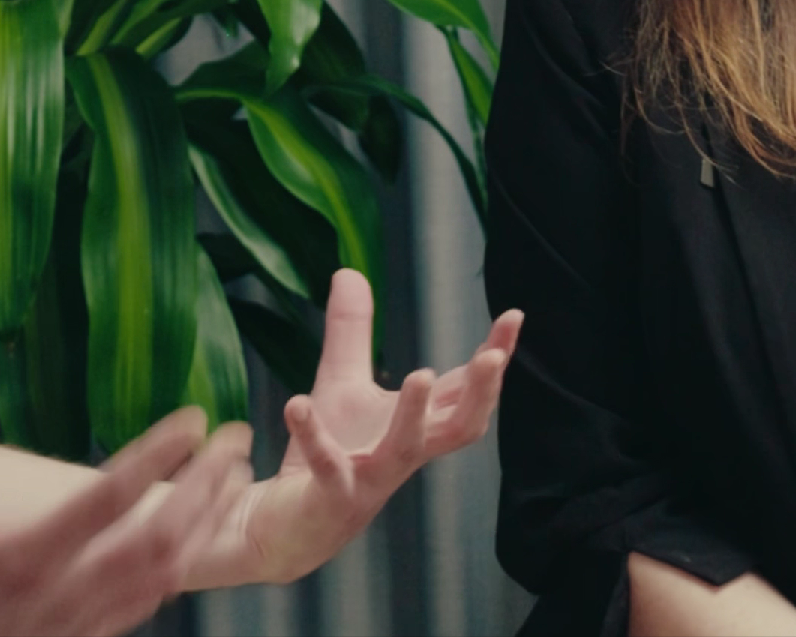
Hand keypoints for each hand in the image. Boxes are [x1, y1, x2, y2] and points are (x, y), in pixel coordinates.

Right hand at [0, 373, 253, 636]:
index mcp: (27, 558)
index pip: (108, 501)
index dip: (155, 457)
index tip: (194, 419)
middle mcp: (65, 595)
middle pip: (158, 540)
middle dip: (205, 488)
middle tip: (236, 438)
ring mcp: (82, 622)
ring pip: (167, 574)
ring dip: (207, 523)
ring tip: (234, 475)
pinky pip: (152, 600)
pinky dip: (186, 560)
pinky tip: (200, 528)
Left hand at [230, 270, 522, 584]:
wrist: (281, 527)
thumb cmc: (328, 456)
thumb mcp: (340, 385)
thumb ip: (351, 333)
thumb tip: (349, 270)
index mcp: (415, 429)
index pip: (463, 390)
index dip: (492, 358)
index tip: (513, 318)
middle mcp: (402, 456)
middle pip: (457, 428)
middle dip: (478, 393)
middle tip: (492, 358)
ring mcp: (370, 481)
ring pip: (404, 451)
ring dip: (413, 415)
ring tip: (418, 374)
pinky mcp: (329, 499)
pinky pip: (326, 467)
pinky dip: (312, 435)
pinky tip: (297, 404)